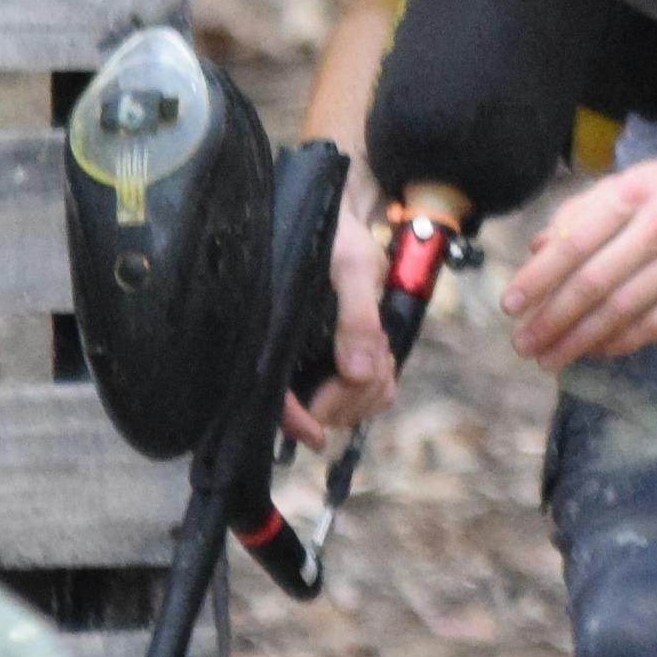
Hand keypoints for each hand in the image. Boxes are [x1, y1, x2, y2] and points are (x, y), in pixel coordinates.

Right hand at [286, 169, 396, 441]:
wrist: (342, 221)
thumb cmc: (336, 236)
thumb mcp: (351, 265)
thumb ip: (356, 317)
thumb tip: (356, 372)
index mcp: (281, 332)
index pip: (278, 397)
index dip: (294, 420)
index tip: (316, 436)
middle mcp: (294, 352)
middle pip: (323, 408)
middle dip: (354, 392)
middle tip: (375, 356)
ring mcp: (317, 358)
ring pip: (347, 404)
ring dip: (369, 388)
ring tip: (376, 348)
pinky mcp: (340, 358)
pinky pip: (364, 392)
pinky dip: (378, 383)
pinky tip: (379, 356)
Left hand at [502, 151, 656, 368]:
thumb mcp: (630, 181)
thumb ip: (581, 211)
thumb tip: (537, 249)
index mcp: (632, 194)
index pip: (574, 243)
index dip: (538, 279)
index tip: (510, 306)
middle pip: (594, 283)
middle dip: (552, 319)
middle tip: (524, 343)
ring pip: (622, 311)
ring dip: (580, 340)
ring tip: (551, 357)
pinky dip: (622, 342)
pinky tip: (596, 351)